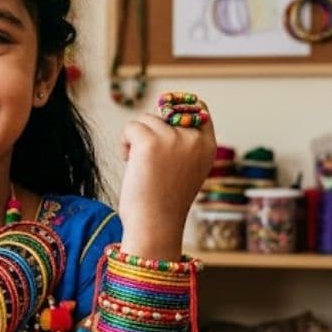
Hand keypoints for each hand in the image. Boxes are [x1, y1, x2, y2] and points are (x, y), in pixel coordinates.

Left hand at [117, 111, 215, 258]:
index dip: (178, 107)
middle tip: (148, 160)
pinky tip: (128, 162)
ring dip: (135, 139)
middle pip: (165, 112)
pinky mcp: (150, 142)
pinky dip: (123, 143)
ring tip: (138, 165)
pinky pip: (130, 127)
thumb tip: (164, 109)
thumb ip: (183, 143)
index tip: (163, 114)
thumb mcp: (185, 168)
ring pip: (146, 119)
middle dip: (151, 131)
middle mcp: (194, 139)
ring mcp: (173, 139)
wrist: (155, 224)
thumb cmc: (164, 201)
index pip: (199, 107)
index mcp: (208, 146)